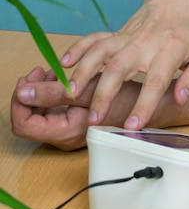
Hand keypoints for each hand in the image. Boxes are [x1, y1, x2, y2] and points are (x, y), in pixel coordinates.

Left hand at [11, 67, 139, 150]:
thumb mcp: (87, 91)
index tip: (30, 79)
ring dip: (43, 91)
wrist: (149, 108)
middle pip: (29, 118)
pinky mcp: (75, 124)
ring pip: (41, 113)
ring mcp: (69, 131)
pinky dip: (54, 94)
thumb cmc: (124, 100)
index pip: (23, 123)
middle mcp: (64, 136)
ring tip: (55, 74)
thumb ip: (53, 93)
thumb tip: (23, 92)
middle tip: (43, 72)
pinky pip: (53, 111)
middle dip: (32, 92)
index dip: (20, 100)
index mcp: (65, 132)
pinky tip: (64, 80)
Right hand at [60, 0, 188, 130]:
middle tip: (94, 119)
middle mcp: (145, 43)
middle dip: (104, 95)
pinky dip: (78, 48)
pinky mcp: (117, 33)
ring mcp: (128, 37)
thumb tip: (180, 98)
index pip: (155, 81)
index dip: (143, 104)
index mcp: (171, 49)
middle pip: (119, 69)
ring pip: (100, 53)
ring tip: (71, 94)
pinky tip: (65, 63)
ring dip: (84, 72)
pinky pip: (93, 38)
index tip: (133, 126)